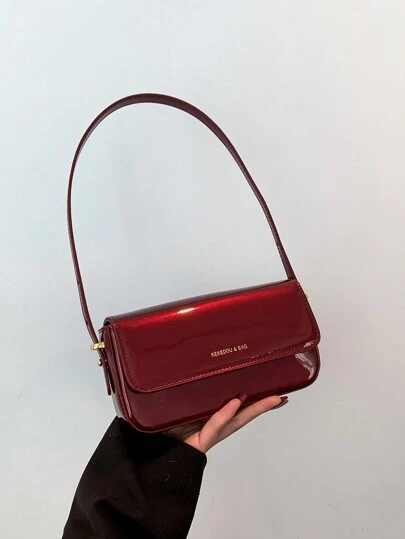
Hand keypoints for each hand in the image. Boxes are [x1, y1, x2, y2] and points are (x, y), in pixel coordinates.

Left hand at [164, 395, 287, 452]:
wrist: (156, 452)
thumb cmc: (166, 428)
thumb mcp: (178, 404)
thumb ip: (186, 390)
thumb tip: (187, 366)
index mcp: (212, 416)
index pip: (237, 406)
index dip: (254, 398)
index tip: (273, 392)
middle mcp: (216, 425)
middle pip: (245, 413)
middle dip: (264, 405)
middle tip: (282, 396)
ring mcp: (211, 433)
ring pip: (237, 420)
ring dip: (256, 408)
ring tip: (272, 399)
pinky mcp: (202, 440)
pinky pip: (215, 425)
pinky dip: (225, 414)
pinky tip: (236, 402)